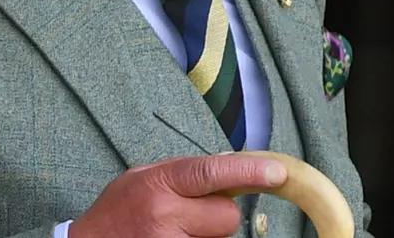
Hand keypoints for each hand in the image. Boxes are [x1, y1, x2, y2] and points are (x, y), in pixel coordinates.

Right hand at [69, 154, 286, 237]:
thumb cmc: (116, 212)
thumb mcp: (140, 177)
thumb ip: (179, 171)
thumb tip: (226, 164)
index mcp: (157, 184)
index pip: (210, 173)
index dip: (247, 170)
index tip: (277, 172)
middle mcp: (166, 215)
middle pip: (227, 215)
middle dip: (218, 214)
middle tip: (191, 214)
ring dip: (206, 234)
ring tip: (173, 230)